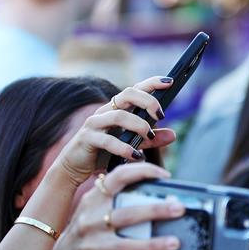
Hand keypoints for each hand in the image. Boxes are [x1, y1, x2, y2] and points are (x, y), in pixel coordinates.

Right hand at [49, 162, 184, 249]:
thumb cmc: (91, 230)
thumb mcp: (97, 210)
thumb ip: (122, 201)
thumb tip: (169, 200)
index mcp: (94, 200)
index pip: (117, 178)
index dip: (141, 172)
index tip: (165, 175)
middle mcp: (91, 221)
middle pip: (127, 214)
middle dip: (155, 210)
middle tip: (179, 208)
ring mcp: (92, 246)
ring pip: (127, 246)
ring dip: (153, 245)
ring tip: (175, 242)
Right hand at [55, 76, 176, 187]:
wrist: (75, 167)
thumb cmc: (104, 152)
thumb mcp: (132, 145)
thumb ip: (151, 140)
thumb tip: (173, 135)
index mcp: (117, 109)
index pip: (135, 89)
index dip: (152, 83)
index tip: (171, 82)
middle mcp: (106, 111)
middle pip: (127, 94)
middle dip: (148, 101)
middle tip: (161, 115)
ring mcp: (95, 123)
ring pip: (119, 115)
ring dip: (139, 125)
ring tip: (150, 137)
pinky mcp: (87, 138)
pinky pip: (107, 140)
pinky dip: (124, 148)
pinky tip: (136, 156)